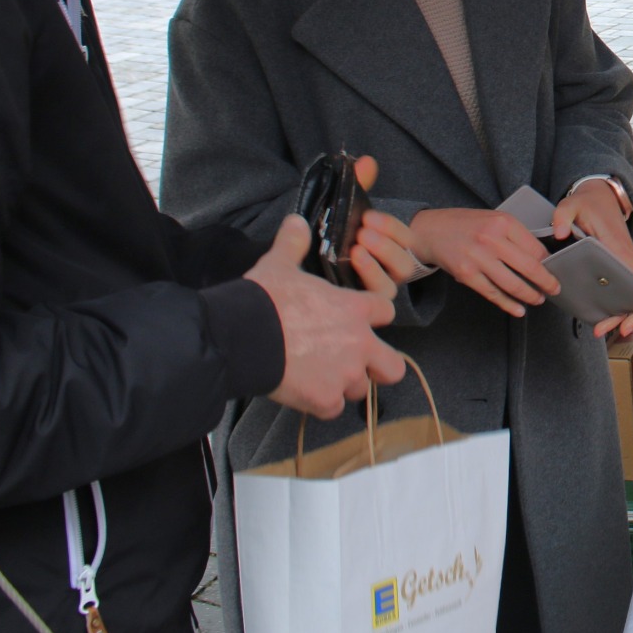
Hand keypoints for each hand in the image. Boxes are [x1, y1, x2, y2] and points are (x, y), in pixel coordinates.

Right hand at [245, 215, 404, 417]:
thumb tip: (295, 222)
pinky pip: (334, 410)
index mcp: (356, 308)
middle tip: (357, 364)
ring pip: (361, 390)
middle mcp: (360, 343)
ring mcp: (345, 374)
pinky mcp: (324, 399)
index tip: (358, 320)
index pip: (387, 312)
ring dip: (345, 386)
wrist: (240, 336)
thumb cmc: (265, 299)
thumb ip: (293, 244)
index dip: (374, 316)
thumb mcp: (280, 264)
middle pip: (392, 367)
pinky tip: (305, 393)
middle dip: (378, 367)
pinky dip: (322, 405)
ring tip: (322, 378)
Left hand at [343, 155, 429, 292]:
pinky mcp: (360, 303)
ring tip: (356, 249)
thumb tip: (366, 161)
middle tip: (363, 231)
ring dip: (377, 265)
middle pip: (403, 264)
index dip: (391, 227)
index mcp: (390, 248)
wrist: (307, 261)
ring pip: (391, 284)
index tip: (368, 216)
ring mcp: (375, 289)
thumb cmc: (333, 234)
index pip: (405, 240)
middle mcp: (387, 271)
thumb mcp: (346, 208)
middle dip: (387, 246)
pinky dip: (365, 280)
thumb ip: (358, 185)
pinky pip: (374, 300)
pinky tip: (348, 263)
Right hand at [407, 208, 560, 317]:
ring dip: (529, 295)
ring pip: (512, 283)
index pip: (535, 246)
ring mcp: (477, 257)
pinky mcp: (466, 274)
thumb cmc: (466, 225)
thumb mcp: (493, 219)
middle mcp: (491, 239)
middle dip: (546, 282)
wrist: (430, 230)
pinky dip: (508, 304)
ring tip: (538, 299)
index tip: (555, 269)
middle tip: (555, 288)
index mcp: (503, 222)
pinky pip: (492, 293)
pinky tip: (518, 309)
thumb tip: (540, 256)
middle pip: (529, 266)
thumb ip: (514, 234)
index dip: (548, 261)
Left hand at [552, 179, 632, 337]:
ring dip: (622, 315)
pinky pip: (622, 292)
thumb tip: (560, 233)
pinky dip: (616, 309)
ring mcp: (622, 266)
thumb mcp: (572, 204)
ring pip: (631, 295)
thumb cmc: (588, 204)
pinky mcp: (617, 270)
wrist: (600, 198)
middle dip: (632, 312)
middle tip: (617, 329)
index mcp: (615, 244)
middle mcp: (624, 257)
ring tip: (600, 329)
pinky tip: (601, 320)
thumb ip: (563, 216)